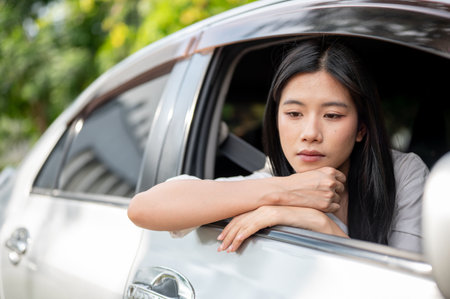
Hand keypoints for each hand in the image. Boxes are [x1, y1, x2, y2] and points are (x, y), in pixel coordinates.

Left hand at [217, 205, 347, 252]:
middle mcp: (271, 204)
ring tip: (226, 247)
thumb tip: (263, 230)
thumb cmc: (309, 226)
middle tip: (221, 243)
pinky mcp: (277, 214)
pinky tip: (238, 242)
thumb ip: (276, 224)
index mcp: (272, 206)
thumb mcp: (288, 225)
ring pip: (246, 221)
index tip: (227, 235)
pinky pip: (256, 224)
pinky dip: (244, 233)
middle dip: (230, 231)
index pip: (248, 214)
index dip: (235, 224)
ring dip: (234, 235)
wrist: (326, 225)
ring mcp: (274, 208)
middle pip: (244, 216)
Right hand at [264, 167, 345, 212]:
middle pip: (341, 188)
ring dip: (331, 200)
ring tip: (318, 199)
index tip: (331, 186)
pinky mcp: (326, 205)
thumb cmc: (296, 182)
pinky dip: (330, 208)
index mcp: (329, 171)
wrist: (286, 191)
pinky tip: (320, 205)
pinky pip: (336, 207)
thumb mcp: (313, 173)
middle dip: (334, 191)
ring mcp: (330, 193)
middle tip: (322, 194)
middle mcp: (331, 181)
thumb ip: (325, 176)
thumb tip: (334, 182)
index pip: (342, 178)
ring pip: (338, 198)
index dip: (336, 183)